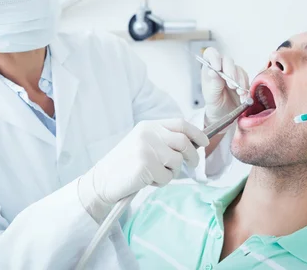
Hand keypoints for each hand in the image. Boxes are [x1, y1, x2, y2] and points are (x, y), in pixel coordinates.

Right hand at [78, 119, 208, 219]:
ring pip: (177, 161)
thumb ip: (164, 139)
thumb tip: (194, 144)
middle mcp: (148, 134)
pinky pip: (167, 177)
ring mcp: (146, 149)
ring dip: (172, 172)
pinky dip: (161, 182)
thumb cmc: (125, 165)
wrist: (101, 180)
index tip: (205, 142)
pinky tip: (147, 181)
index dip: (196, 133)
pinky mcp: (145, 165)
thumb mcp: (143, 143)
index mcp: (148, 126)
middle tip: (192, 165)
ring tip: (157, 174)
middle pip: (184, 142)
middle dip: (192, 156)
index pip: (181, 124)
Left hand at [201, 47, 249, 126]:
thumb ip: (214, 83)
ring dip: (239, 81)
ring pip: (238, 69)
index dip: (214, 57)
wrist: (224, 114)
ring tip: (239, 93)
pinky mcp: (242, 79)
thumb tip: (213, 71)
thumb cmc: (214, 104)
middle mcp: (221, 67)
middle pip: (227, 60)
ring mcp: (232, 72)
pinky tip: (243, 96)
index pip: (210, 54)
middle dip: (231, 72)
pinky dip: (245, 87)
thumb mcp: (211, 96)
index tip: (217, 68)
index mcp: (209, 68)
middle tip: (231, 85)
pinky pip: (246, 78)